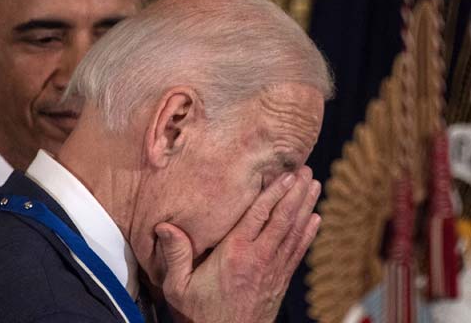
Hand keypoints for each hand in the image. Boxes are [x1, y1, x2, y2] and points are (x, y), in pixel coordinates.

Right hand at [155, 166, 320, 322]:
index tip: (285, 174)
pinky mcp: (279, 283)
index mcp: (234, 254)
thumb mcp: (178, 286)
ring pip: (294, 232)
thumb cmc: (199, 315)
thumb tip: (164, 226)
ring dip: (305, 207)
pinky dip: (307, 234)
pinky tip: (315, 220)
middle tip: (306, 171)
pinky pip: (297, 252)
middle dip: (295, 193)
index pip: (258, 216)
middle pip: (282, 219)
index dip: (273, 192)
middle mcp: (258, 259)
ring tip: (314, 186)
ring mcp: (272, 271)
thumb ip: (175, 255)